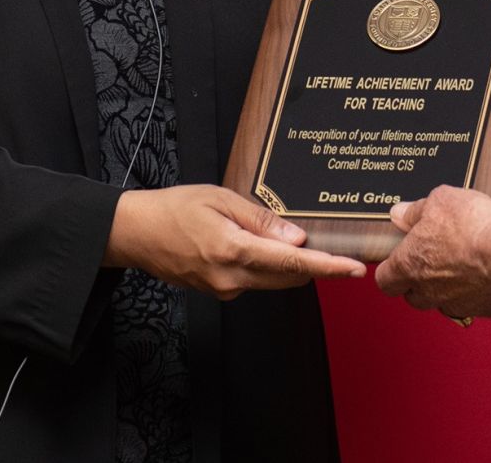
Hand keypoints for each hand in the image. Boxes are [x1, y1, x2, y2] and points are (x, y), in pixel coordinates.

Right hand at [107, 185, 364, 298]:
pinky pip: (255, 280)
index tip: (355, 269)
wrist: (135, 234)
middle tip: (333, 244)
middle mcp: (231, 278)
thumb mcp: (220, 200)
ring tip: (292, 237)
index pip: (292, 262)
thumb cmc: (174, 209)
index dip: (328, 266)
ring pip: (274, 280)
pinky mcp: (219, 291)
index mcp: (233, 251)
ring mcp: (224, 289)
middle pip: (289, 276)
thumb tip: (297, 237)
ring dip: (292, 264)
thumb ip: (261, 220)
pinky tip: (260, 243)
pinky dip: (268, 265)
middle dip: (315, 264)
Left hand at [375, 187, 490, 319]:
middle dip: (417, 279)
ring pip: (443, 301)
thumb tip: (401, 214)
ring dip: (447, 285)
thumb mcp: (440, 201)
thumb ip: (416, 210)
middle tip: (431, 256)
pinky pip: (474, 301)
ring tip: (463, 259)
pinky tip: (487, 267)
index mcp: (411, 266)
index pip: (384, 280)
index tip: (397, 257)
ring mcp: (458, 304)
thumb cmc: (477, 228)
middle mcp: (430, 292)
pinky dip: (477, 288)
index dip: (389, 268)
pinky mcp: (486, 309)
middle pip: (412, 295)